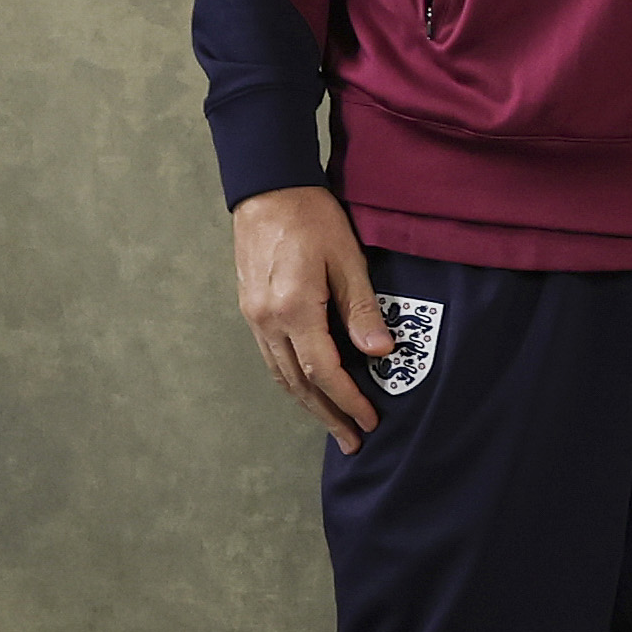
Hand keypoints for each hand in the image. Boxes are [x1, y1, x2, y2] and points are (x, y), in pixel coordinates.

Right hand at [234, 185, 391, 447]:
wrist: (268, 190)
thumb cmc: (314, 218)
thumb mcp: (349, 259)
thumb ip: (362, 308)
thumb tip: (380, 352)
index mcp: (293, 308)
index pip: (323, 371)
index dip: (348, 400)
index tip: (371, 420)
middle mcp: (267, 319)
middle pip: (298, 383)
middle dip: (327, 415)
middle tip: (353, 441)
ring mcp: (254, 316)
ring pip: (280, 374)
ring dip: (307, 404)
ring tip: (334, 425)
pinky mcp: (251, 309)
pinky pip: (271, 357)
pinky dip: (291, 380)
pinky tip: (308, 390)